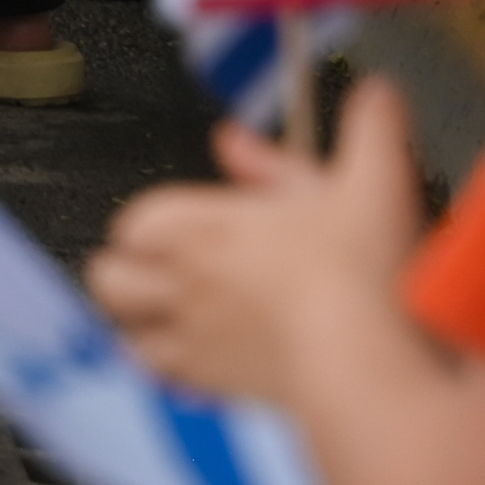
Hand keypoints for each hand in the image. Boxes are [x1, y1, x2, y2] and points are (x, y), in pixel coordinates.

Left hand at [84, 81, 431, 412]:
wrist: (370, 364)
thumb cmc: (362, 273)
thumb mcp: (372, 180)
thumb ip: (370, 130)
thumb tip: (377, 93)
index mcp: (198, 224)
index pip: (134, 220)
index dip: (156, 224)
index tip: (194, 225)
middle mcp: (181, 281)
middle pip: (108, 277)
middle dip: (128, 274)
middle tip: (167, 272)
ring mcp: (193, 339)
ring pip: (126, 334)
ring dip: (143, 327)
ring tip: (179, 320)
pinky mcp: (217, 390)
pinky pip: (167, 383)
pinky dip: (174, 375)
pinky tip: (205, 368)